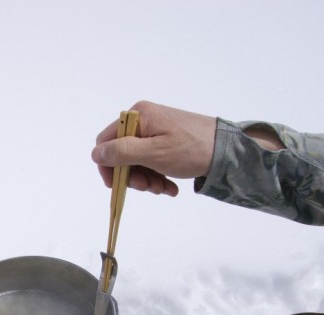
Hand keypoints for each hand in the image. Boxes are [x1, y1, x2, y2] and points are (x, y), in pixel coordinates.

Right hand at [91, 101, 216, 196]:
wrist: (227, 151)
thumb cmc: (192, 148)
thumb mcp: (154, 153)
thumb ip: (122, 152)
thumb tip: (96, 153)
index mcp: (137, 116)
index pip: (106, 142)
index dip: (108, 166)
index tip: (118, 185)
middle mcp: (143, 120)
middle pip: (122, 154)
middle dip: (133, 176)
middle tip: (149, 187)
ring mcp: (155, 131)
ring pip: (136, 162)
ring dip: (147, 180)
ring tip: (164, 189)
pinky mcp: (165, 141)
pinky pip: (150, 162)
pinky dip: (157, 176)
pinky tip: (170, 187)